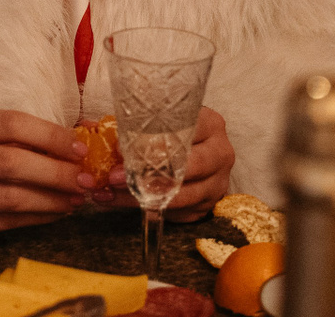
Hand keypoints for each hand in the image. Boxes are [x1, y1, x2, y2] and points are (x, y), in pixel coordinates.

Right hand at [0, 109, 99, 244]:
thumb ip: (16, 135)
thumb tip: (74, 146)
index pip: (9, 124)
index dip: (50, 136)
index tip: (80, 149)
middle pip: (10, 163)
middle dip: (56, 172)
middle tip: (85, 179)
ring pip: (9, 198)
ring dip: (50, 199)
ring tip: (75, 198)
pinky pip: (2, 223)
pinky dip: (34, 218)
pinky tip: (54, 212)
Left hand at [106, 107, 235, 221]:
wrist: (195, 150)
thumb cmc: (174, 133)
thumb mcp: (162, 122)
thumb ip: (142, 129)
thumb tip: (113, 145)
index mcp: (211, 124)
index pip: (185, 131)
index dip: (152, 140)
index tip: (122, 148)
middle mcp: (220, 153)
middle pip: (190, 166)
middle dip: (150, 173)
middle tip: (116, 176)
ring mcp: (218, 182)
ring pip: (184, 195)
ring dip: (145, 196)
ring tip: (114, 192)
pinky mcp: (208, 205)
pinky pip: (179, 212)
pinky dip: (150, 210)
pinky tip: (124, 201)